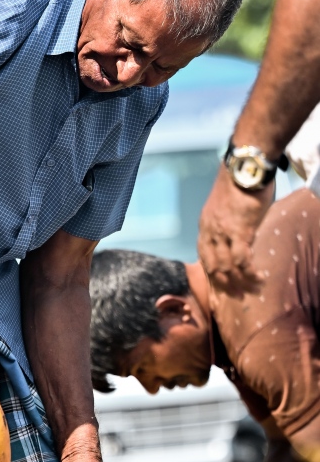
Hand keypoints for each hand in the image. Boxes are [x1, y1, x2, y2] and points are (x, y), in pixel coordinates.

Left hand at [198, 164, 272, 293]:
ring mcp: (222, 233)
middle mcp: (209, 231)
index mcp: (205, 225)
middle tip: (236, 295)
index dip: (212, 272)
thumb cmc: (242, 181)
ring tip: (251, 289)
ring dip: (239, 282)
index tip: (220, 284)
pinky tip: (258, 278)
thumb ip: (231, 224)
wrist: (245, 166)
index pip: (203, 256)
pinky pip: (242, 260)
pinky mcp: (239, 232)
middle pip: (212, 266)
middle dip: (223, 284)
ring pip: (227, 267)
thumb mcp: (229, 207)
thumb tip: (243, 238)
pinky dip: (249, 273)